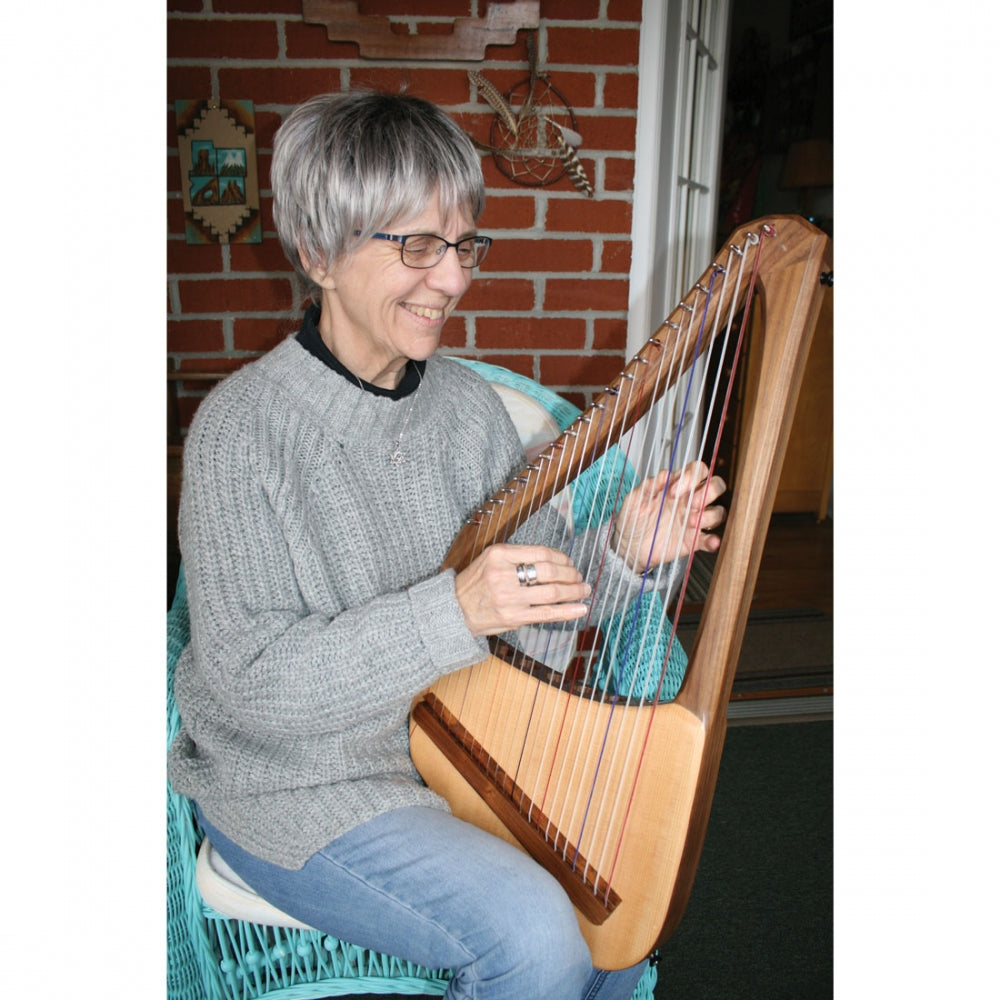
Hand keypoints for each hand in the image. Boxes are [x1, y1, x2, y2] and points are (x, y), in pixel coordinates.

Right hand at [455, 543, 591, 637]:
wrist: (454, 610)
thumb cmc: (475, 584)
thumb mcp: (490, 559)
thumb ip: (518, 557)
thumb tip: (555, 562)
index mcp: (499, 554)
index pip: (541, 552)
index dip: (562, 557)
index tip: (569, 563)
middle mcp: (504, 574)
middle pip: (550, 571)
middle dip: (571, 574)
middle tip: (580, 577)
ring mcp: (509, 597)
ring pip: (552, 592)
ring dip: (573, 591)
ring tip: (583, 591)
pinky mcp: (513, 617)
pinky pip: (546, 613)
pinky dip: (567, 611)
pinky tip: (580, 609)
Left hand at [611, 461, 725, 573]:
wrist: (628, 546)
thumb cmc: (631, 520)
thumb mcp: (634, 500)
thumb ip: (648, 486)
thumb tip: (664, 475)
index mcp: (676, 487)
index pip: (697, 471)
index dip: (691, 476)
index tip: (674, 491)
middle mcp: (688, 501)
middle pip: (715, 486)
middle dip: (708, 491)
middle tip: (690, 503)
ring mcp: (693, 520)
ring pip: (718, 511)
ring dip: (710, 515)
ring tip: (690, 522)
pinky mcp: (693, 540)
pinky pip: (711, 539)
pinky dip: (714, 540)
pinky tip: (710, 541)